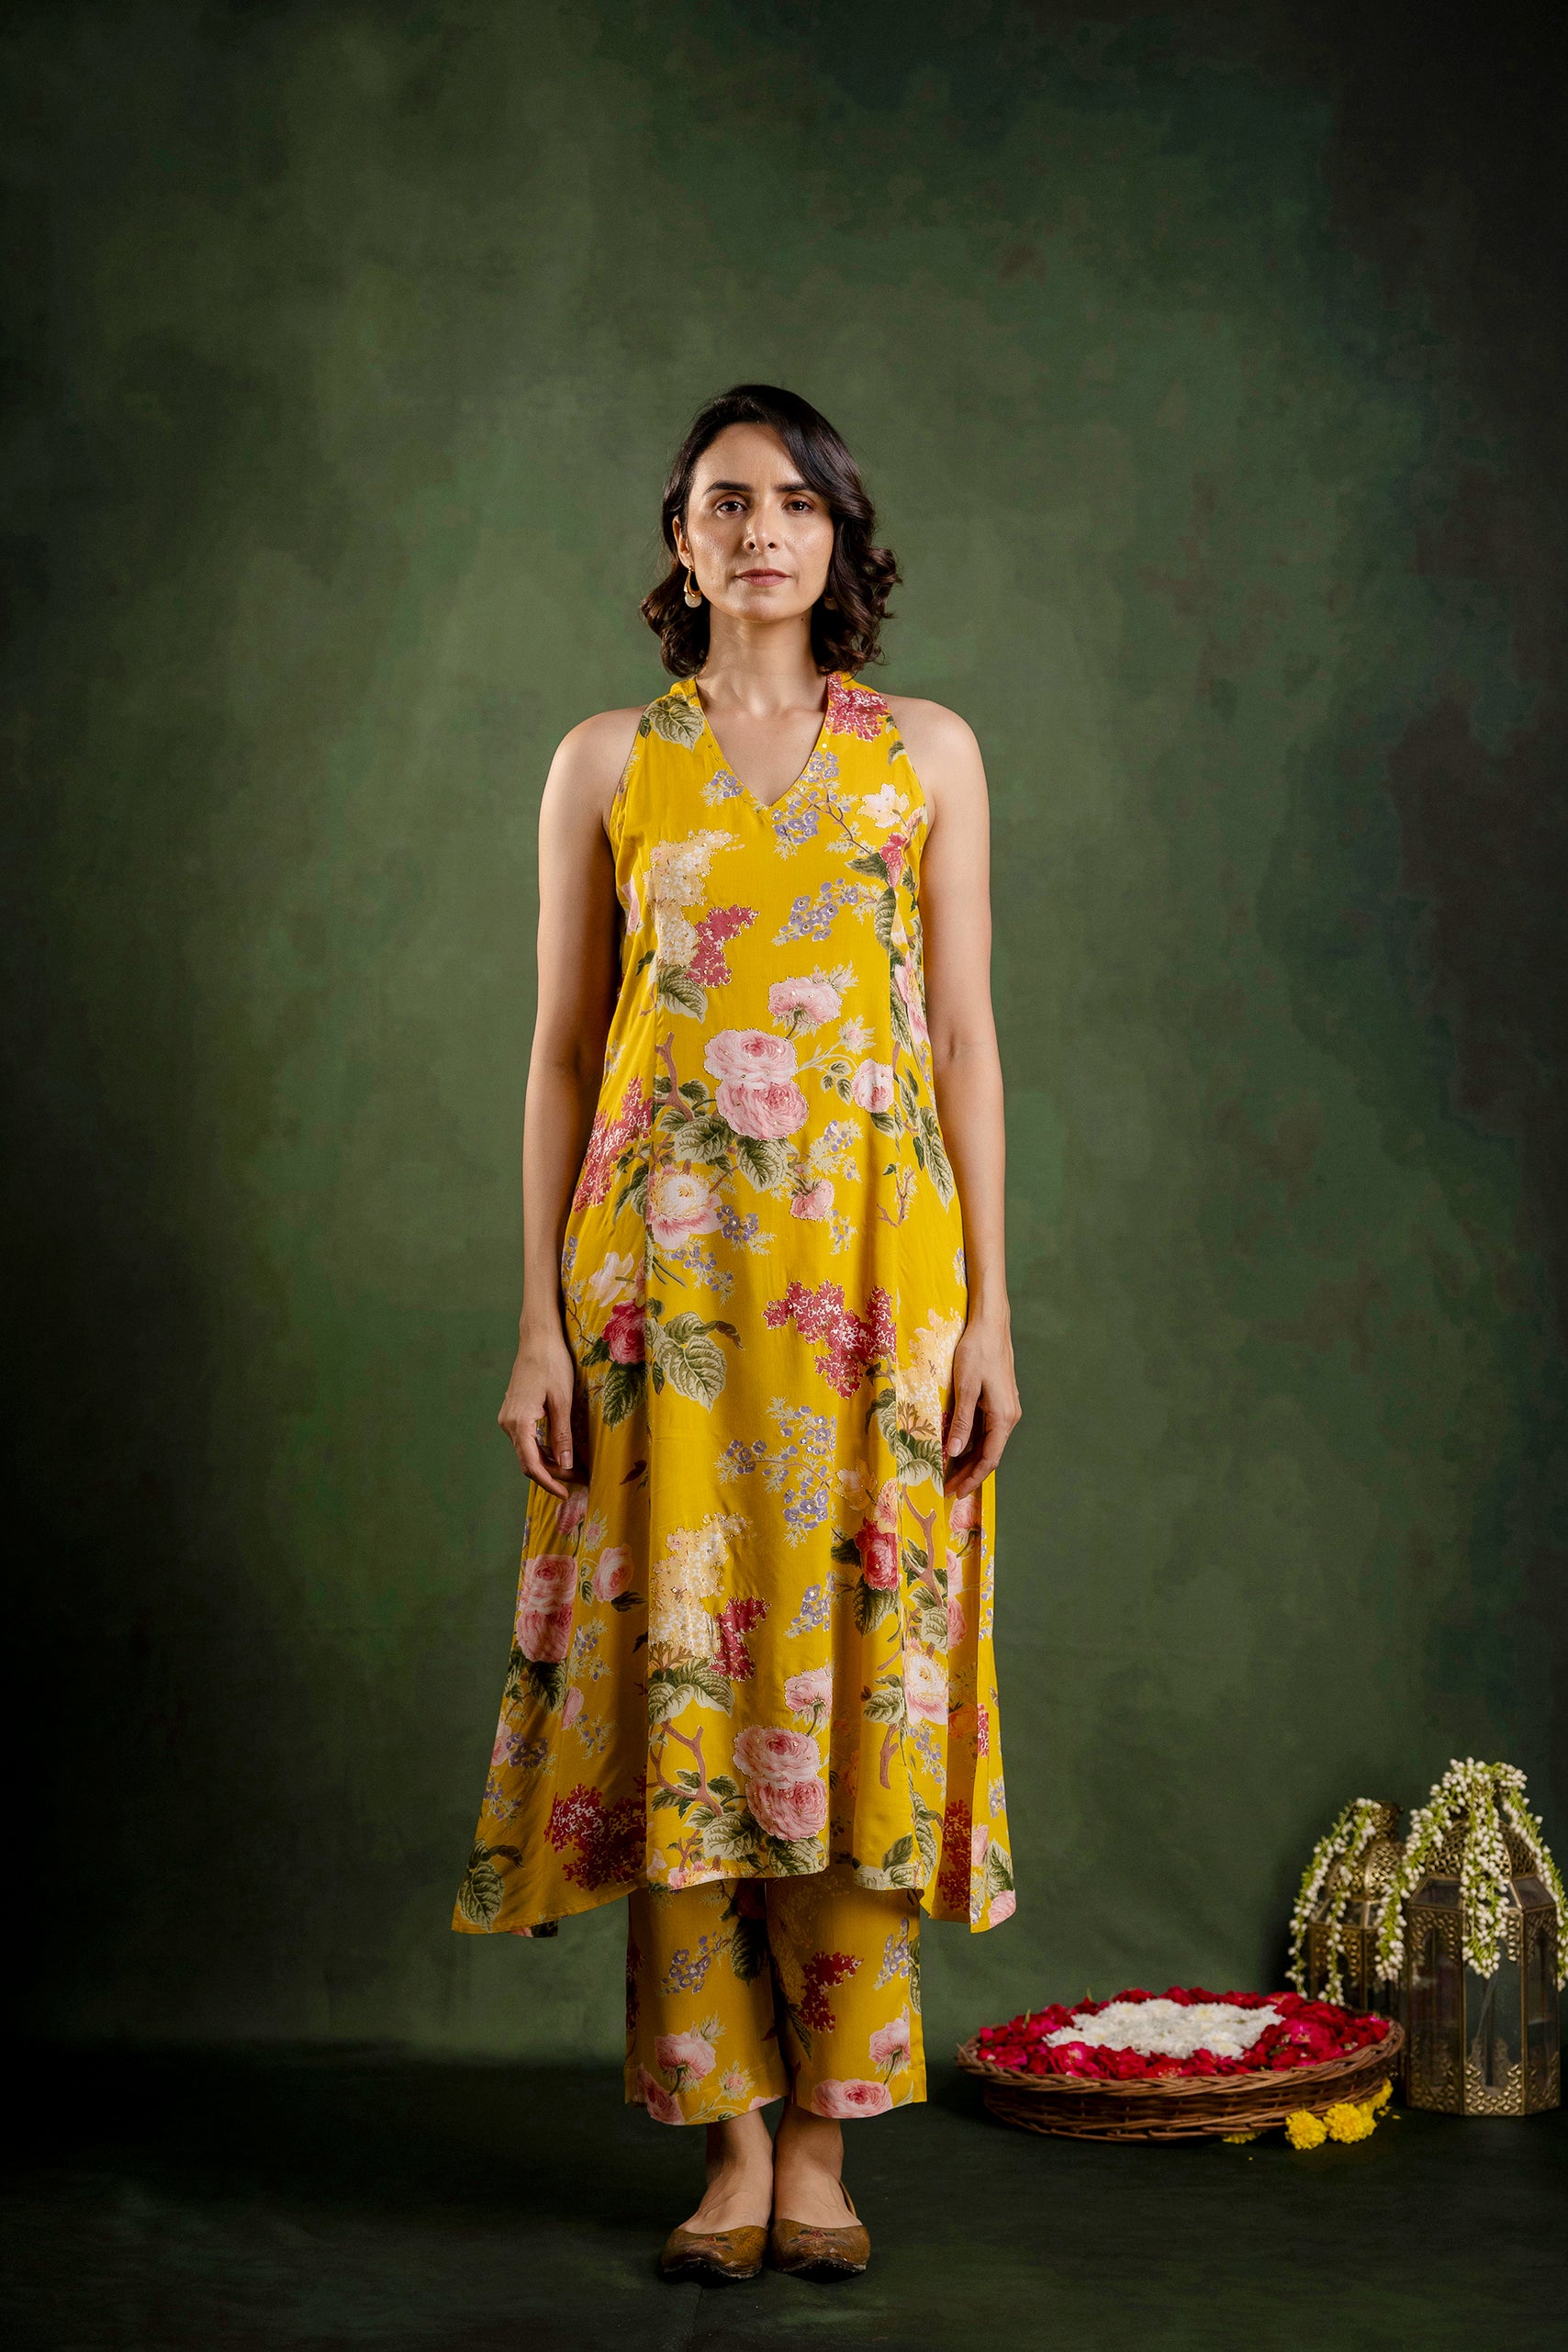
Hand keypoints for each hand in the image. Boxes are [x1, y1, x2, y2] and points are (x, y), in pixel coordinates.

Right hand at [498, 1321, 577, 1496]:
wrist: (537, 1339)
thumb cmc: (552, 1364)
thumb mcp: (563, 1401)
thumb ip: (562, 1435)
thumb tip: (566, 1465)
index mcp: (519, 1422)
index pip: (531, 1464)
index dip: (549, 1482)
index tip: (566, 1494)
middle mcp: (508, 1423)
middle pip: (528, 1461)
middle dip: (553, 1474)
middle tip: (580, 1480)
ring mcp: (508, 1418)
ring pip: (527, 1451)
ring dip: (549, 1463)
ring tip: (575, 1469)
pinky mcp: (513, 1413)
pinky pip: (526, 1440)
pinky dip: (543, 1450)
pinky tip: (561, 1452)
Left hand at [942, 1309, 1020, 1498]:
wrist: (990, 1324)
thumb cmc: (977, 1352)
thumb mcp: (965, 1388)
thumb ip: (961, 1422)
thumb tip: (954, 1453)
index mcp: (1003, 1417)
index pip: (988, 1459)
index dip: (971, 1478)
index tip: (954, 1492)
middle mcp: (1009, 1416)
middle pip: (989, 1454)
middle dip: (969, 1473)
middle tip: (947, 1488)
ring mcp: (1006, 1408)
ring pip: (988, 1443)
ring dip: (970, 1459)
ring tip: (950, 1473)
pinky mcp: (1000, 1400)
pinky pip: (987, 1430)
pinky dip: (973, 1443)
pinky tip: (959, 1448)